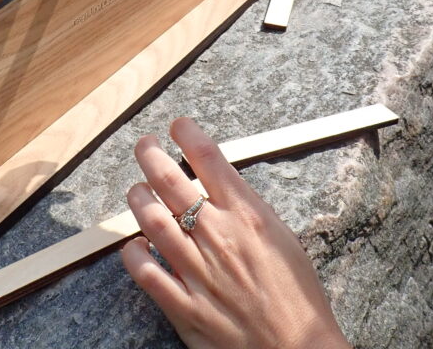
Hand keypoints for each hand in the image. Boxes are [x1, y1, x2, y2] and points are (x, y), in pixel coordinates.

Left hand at [122, 118, 349, 348]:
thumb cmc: (298, 297)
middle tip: (145, 145)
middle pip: (170, 181)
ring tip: (136, 190)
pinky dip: (134, 254)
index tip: (178, 126)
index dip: (187, 134)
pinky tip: (135, 245)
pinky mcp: (185, 307)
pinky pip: (146, 274)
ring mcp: (198, 271)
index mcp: (248, 216)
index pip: (209, 158)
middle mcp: (219, 237)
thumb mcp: (282, 237)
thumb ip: (247, 210)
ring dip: (138, 199)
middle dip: (151, 155)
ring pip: (152, 221)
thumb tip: (221, 187)